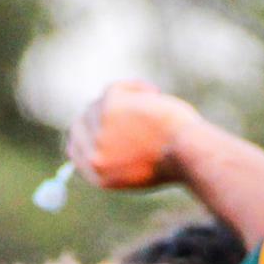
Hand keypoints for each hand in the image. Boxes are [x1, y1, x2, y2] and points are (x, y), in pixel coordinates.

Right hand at [66, 80, 200, 190]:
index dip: (84, 131)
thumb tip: (102, 125)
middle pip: (81, 122)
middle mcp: (94, 157)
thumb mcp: (138, 167)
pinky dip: (137, 88)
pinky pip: (117, 87)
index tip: (96, 120)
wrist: (188, 153)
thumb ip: (114, 153)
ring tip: (154, 112)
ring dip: (127, 100)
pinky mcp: (108, 106)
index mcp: (99, 175)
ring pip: (100, 102)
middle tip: (121, 103)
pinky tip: (155, 97)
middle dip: (99, 111)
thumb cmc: (175, 161)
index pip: (74, 148)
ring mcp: (99, 132)